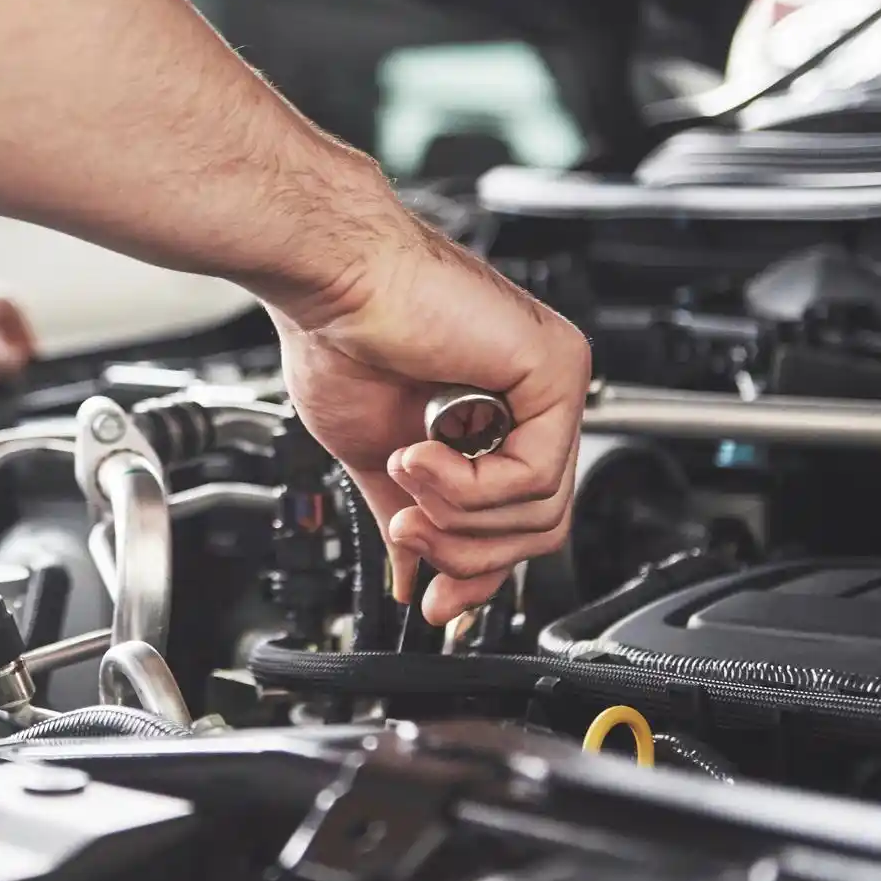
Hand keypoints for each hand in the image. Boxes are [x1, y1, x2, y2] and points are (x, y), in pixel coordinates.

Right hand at [272, 218, 589, 625]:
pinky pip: (532, 476)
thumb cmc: (337, 335)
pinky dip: (468, 486)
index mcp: (498, 410)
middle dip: (467, 551)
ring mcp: (553, 380)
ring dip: (457, 515)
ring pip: (540, 511)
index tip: (435, 601)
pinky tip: (418, 454)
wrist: (326, 278)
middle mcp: (536, 393)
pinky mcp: (555, 369)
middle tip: (405, 534)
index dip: (477, 569)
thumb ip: (406, 510)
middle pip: (539, 526)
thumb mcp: (374, 450)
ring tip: (405, 475)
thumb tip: (410, 573)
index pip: (520, 518)